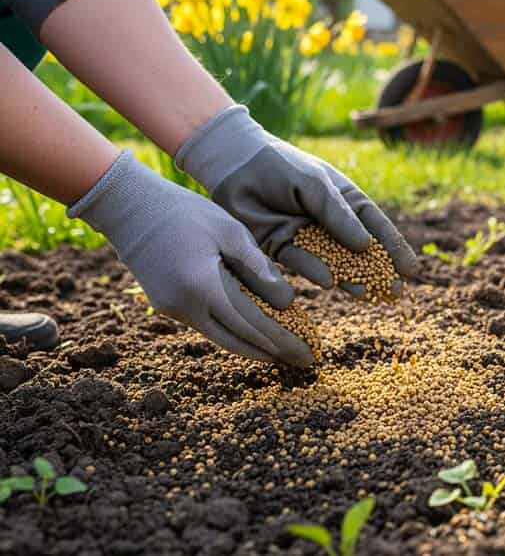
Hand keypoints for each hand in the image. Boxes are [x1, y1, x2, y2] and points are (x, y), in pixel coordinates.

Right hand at [68, 151, 313, 366]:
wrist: (130, 209)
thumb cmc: (185, 211)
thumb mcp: (229, 230)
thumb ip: (257, 266)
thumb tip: (286, 301)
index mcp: (204, 287)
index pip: (253, 324)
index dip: (283, 341)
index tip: (308, 353)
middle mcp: (186, 307)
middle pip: (237, 341)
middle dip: (273, 353)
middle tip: (303, 362)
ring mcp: (173, 310)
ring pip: (220, 337)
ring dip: (252, 347)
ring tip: (283, 353)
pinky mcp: (166, 306)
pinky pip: (206, 325)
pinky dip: (232, 331)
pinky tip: (252, 332)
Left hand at [174, 106, 418, 295]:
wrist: (236, 165)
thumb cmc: (282, 166)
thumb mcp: (316, 185)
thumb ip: (338, 215)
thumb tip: (365, 246)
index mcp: (344, 200)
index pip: (375, 226)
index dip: (394, 247)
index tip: (410, 269)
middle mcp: (328, 221)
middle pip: (358, 250)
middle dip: (377, 270)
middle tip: (394, 291)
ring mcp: (305, 236)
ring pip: (333, 261)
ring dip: (350, 277)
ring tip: (367, 293)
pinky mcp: (280, 247)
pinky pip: (301, 263)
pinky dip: (315, 271)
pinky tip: (329, 280)